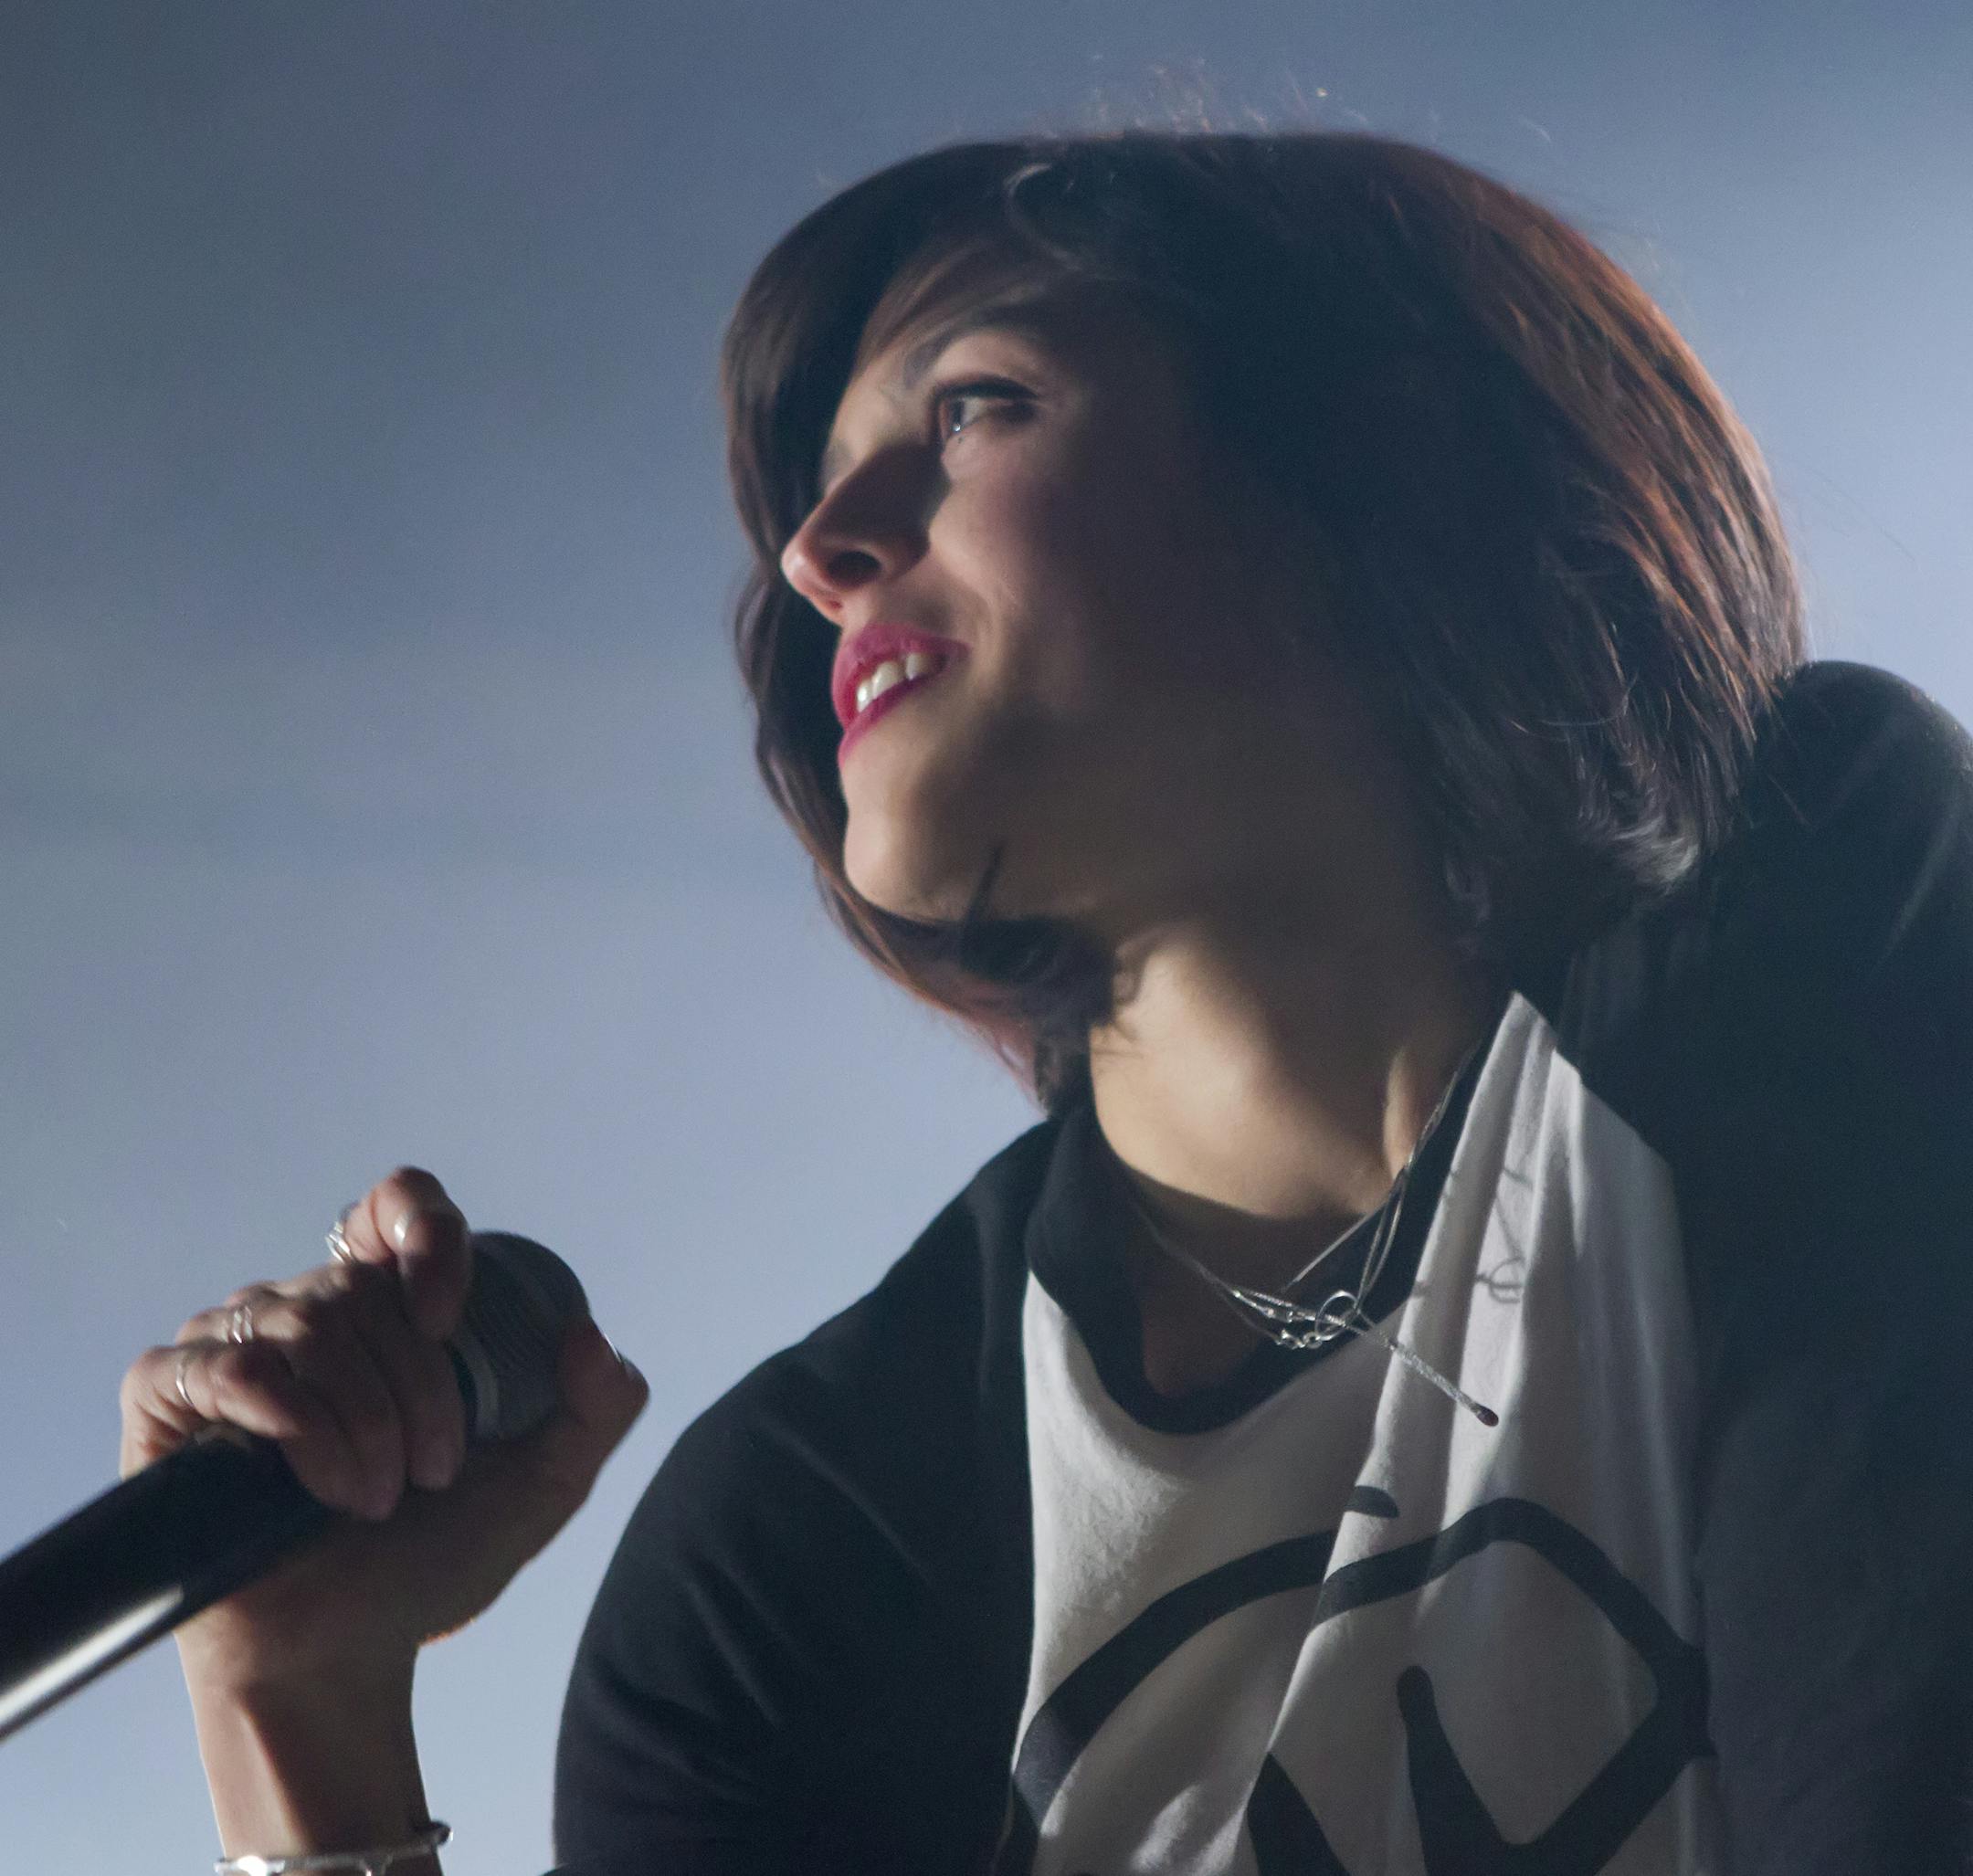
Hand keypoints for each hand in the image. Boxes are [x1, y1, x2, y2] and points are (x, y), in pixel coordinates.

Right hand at [118, 1168, 648, 1699]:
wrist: (347, 1654)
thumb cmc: (432, 1558)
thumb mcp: (545, 1483)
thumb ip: (597, 1406)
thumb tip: (590, 1335)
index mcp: (389, 1309)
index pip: (395, 1205)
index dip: (427, 1237)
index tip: (450, 1319)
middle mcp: (308, 1309)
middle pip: (364, 1286)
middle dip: (415, 1388)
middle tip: (428, 1472)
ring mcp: (233, 1345)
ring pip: (306, 1321)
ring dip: (361, 1420)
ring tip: (374, 1497)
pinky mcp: (168, 1395)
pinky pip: (227, 1364)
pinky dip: (290, 1420)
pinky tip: (315, 1483)